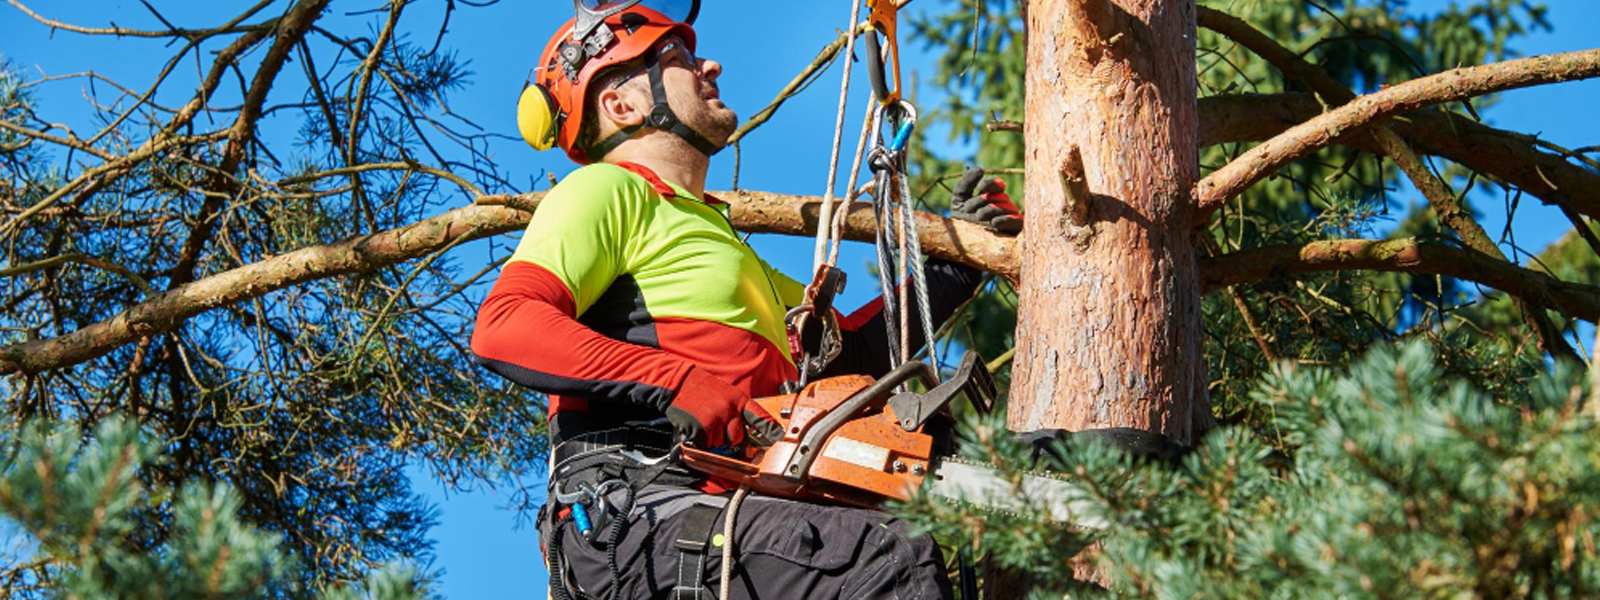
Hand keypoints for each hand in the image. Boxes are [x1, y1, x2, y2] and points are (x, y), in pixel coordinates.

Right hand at [666, 368, 783, 448]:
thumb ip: (737, 410)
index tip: (778, 437)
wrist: (680, 381)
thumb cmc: (703, 388)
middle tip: (717, 425)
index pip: (759, 417)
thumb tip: (744, 431)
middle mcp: (729, 409)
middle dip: (728, 437)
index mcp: (739, 399)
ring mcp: (715, 419)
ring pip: (720, 443)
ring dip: (712, 438)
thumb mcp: (727, 393)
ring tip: (704, 421)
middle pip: (737, 438)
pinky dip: (700, 440)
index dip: (769, 429)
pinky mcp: (701, 428)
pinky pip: (705, 444)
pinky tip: (696, 425)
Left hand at [950, 167, 1022, 234]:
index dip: (991, 184)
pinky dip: (1006, 219)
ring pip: (1005, 207)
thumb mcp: (959, 199)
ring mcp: (1009, 218)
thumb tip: (980, 168)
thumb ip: (966, 183)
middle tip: (968, 211)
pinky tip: (994, 222)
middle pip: (998, 197)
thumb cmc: (960, 222)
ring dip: (989, 210)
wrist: (960, 246)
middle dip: (981, 201)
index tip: (980, 187)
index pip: (997, 185)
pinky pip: (1017, 221)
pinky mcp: (1014, 231)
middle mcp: (1002, 206)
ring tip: (978, 218)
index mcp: (991, 197)